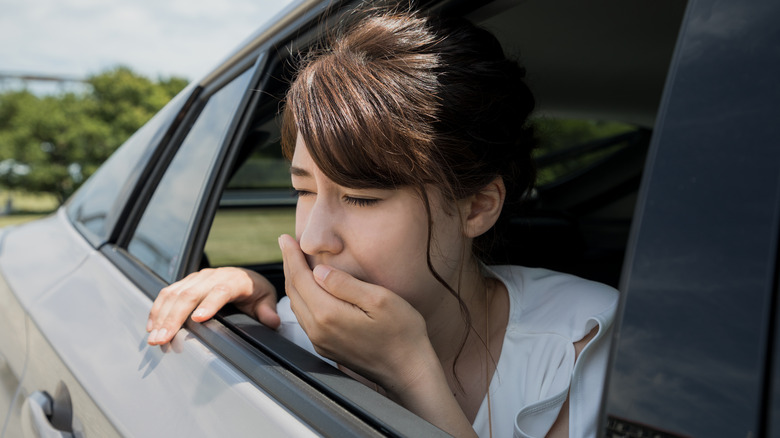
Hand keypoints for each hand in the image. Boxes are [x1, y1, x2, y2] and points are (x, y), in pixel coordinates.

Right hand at [147, 267, 279, 344]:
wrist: (247, 279)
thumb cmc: (256, 292)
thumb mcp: (266, 300)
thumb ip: (267, 311)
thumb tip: (272, 322)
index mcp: (235, 279)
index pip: (221, 289)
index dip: (209, 303)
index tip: (198, 319)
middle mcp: (213, 275)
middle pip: (190, 293)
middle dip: (174, 317)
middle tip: (163, 339)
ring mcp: (197, 278)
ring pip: (175, 293)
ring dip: (161, 316)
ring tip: (154, 338)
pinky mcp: (186, 282)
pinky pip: (168, 293)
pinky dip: (157, 309)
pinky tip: (152, 326)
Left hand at [278, 234, 432, 390]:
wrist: (407, 370)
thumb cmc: (401, 333)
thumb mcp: (379, 300)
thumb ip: (346, 284)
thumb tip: (319, 271)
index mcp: (328, 314)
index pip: (300, 278)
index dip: (291, 256)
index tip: (285, 238)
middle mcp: (318, 330)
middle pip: (294, 291)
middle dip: (288, 265)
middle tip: (286, 244)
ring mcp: (320, 342)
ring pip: (296, 305)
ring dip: (294, 281)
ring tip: (295, 262)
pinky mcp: (326, 347)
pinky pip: (305, 318)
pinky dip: (301, 297)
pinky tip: (308, 288)